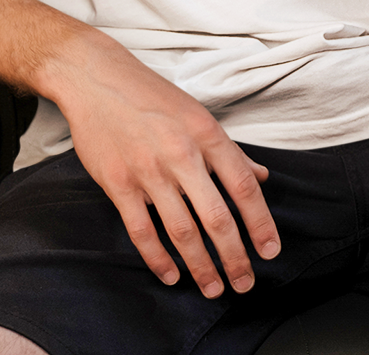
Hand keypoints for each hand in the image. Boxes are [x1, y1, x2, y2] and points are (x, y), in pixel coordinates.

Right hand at [48, 35, 280, 295]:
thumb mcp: (199, 115)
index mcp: (208, 135)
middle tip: (245, 283)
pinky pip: (141, 230)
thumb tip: (261, 176)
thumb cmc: (153, 98)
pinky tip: (171, 275)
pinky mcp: (118, 183)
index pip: (244, 187)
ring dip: (200, 265)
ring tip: (214, 288)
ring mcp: (149, 171)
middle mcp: (182, 155)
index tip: (270, 251)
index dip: (260, 223)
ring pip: (182, 230)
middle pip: (216, 217)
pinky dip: (158, 258)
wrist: (97, 80)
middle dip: (234, 256)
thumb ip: (230, 151)